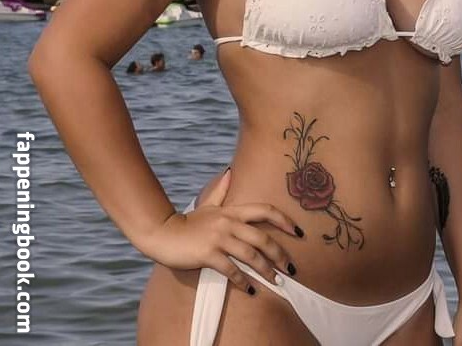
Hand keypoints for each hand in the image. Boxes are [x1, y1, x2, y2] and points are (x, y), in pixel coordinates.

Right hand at [140, 168, 303, 295]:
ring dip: (266, 270)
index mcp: (231, 211)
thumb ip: (221, 191)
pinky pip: (231, 269)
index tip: (298, 232)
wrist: (163, 233)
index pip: (264, 210)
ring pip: (250, 254)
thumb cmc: (188, 222)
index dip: (284, 220)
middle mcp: (228, 222)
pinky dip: (243, 281)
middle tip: (290, 268)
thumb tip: (229, 172)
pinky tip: (251, 290)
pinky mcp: (208, 254)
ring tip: (276, 281)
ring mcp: (218, 238)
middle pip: (262, 237)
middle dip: (279, 253)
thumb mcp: (207, 205)